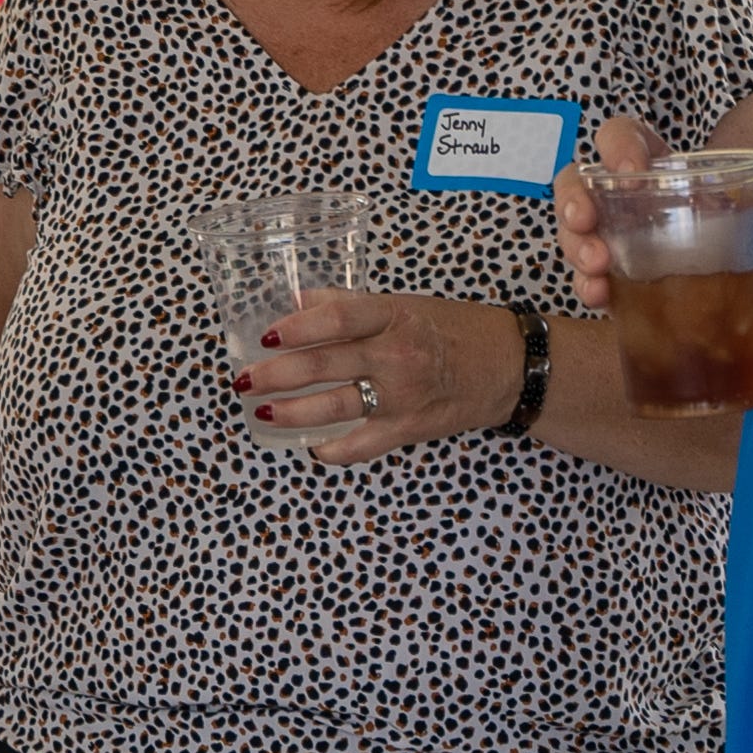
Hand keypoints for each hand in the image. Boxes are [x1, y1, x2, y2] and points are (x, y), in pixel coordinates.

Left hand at [239, 290, 520, 464]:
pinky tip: (311, 447)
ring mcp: (402, 396)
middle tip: (244, 379)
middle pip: (323, 365)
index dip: (296, 327)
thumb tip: (298, 302)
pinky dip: (333, 450)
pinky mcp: (409, 428)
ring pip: (334, 408)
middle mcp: (396, 355)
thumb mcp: (404, 305)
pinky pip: (361, 445)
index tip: (266, 335)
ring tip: (262, 411)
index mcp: (393, 316)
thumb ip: (351, 304)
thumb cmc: (453, 329)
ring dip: (291, 413)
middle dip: (275, 374)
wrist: (508, 365)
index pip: (336, 318)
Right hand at [556, 115, 752, 316]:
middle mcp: (622, 198)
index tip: (630, 171)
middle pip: (577, 182)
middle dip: (573, 200)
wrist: (745, 287)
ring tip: (597, 267)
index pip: (621, 135)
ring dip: (576, 246)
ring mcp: (610, 239)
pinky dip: (587, 286)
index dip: (617, 145)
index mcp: (654, 167)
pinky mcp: (611, 280)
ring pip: (572, 232)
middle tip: (586, 222)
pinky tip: (600, 296)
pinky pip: (585, 278)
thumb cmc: (739, 231)